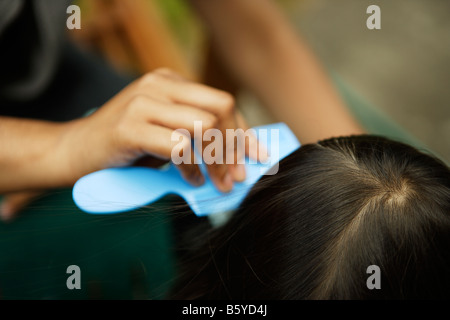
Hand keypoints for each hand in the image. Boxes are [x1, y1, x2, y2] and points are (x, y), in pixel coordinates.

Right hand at [58, 68, 265, 191]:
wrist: (75, 151)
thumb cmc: (127, 146)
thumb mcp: (167, 134)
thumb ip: (196, 136)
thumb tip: (237, 158)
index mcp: (171, 82)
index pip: (222, 102)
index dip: (244, 132)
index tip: (259, 157)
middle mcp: (158, 84)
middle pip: (220, 109)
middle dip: (235, 147)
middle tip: (238, 177)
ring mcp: (143, 102)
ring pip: (203, 126)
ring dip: (217, 161)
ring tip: (218, 183)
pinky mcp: (128, 126)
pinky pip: (177, 147)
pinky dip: (191, 169)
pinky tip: (191, 181)